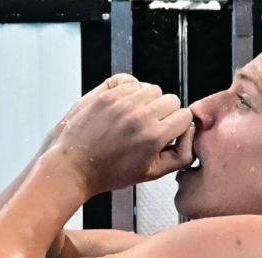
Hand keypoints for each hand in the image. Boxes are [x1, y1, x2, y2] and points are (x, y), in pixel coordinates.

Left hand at [46, 74, 194, 193]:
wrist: (72, 167)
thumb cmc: (107, 173)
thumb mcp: (150, 174)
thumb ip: (179, 155)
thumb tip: (189, 133)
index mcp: (153, 136)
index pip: (184, 115)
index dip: (177, 126)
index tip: (167, 132)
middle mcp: (138, 115)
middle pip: (170, 99)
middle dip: (164, 113)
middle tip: (149, 127)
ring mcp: (120, 101)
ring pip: (151, 88)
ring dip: (147, 100)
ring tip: (133, 117)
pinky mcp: (104, 93)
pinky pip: (129, 80)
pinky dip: (128, 89)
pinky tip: (122, 106)